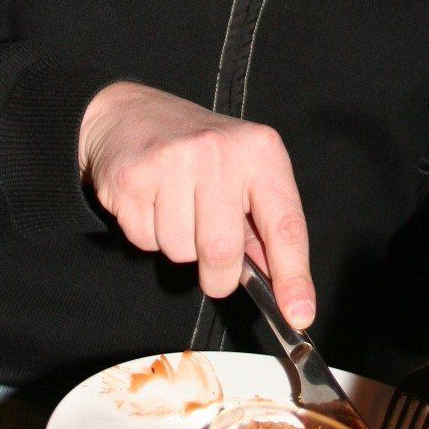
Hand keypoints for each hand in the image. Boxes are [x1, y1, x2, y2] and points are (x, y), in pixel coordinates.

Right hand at [78, 82, 314, 328]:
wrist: (128, 113)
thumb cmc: (198, 152)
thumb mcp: (244, 173)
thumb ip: (265, 226)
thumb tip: (286, 287)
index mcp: (260, 151)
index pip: (285, 224)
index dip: (293, 275)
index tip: (300, 314)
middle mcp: (220, 151)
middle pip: (223, 252)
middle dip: (219, 275)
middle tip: (215, 265)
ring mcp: (173, 162)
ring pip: (181, 252)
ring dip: (180, 247)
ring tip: (176, 208)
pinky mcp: (134, 176)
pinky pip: (146, 241)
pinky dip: (149, 234)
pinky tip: (151, 201)